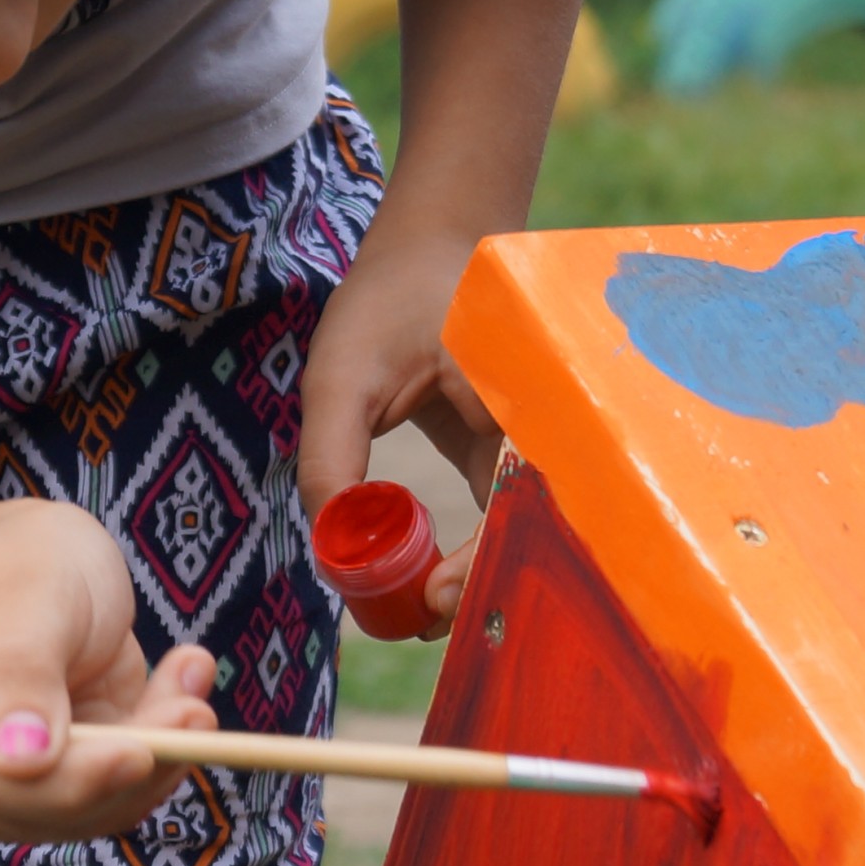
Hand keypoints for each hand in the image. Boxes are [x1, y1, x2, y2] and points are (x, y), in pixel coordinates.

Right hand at [0, 502, 215, 836]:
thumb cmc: (27, 556)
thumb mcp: (33, 580)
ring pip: (70, 815)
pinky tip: (179, 696)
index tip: (138, 752)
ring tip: (190, 689)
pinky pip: (99, 803)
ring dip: (148, 766)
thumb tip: (22, 762)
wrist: (36, 569)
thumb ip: (24, 663)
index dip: (55, 780)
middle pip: (18, 807)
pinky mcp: (34, 792)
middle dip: (118, 772)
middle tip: (196, 717)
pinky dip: (153, 762)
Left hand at [300, 215, 506, 624]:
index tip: (433, 596)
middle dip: (477, 582)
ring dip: (469, 572)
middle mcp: (534, 429)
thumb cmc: (391, 299)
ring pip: (511, 527)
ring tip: (414, 610)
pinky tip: (423, 579)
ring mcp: (523, 442)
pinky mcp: (503, 453)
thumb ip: (332, 455)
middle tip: (419, 617)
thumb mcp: (343, 373)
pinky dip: (462, 550)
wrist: (427, 248)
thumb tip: (331, 541)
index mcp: (516, 403)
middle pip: (524, 527)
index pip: (514, 503)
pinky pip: (495, 513)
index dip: (479, 560)